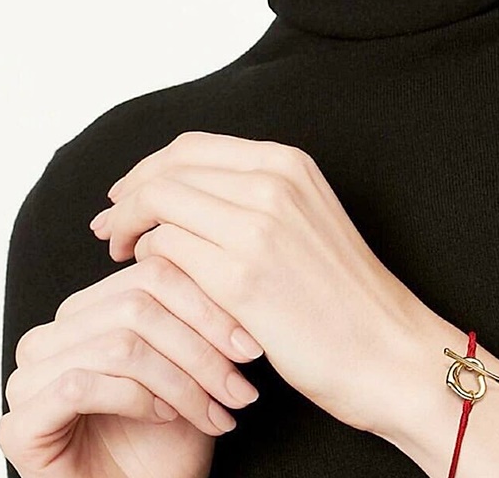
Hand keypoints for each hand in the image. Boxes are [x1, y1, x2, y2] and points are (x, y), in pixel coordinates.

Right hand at [0, 256, 263, 477]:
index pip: (151, 273)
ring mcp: (28, 377)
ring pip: (118, 345)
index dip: (207, 306)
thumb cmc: (170, 438)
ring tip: (215, 409)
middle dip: (201, 349)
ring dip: (181, 381)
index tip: (249, 346)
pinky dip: (135, 400)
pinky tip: (165, 418)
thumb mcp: (194, 365)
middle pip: (137, 305)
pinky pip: (80, 385)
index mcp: (88, 310)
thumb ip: (196, 315)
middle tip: (239, 386)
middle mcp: (52, 334)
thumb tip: (233, 275)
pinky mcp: (19, 424)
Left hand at [90, 131, 433, 433]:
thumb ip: (254, 195)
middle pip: (167, 171)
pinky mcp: (243, 278)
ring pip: (159, 205)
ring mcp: (258, 228)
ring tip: (124, 252)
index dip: (147, 169)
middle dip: (127, 195)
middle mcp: (274, 183)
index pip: (191, 148)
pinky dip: (149, 260)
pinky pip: (167, 251)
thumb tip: (182, 192)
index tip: (127, 194)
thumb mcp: (307, 220)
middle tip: (110, 225)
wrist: (388, 351)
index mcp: (289, 164)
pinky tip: (149, 278)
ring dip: (130, 228)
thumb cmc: (346, 295)